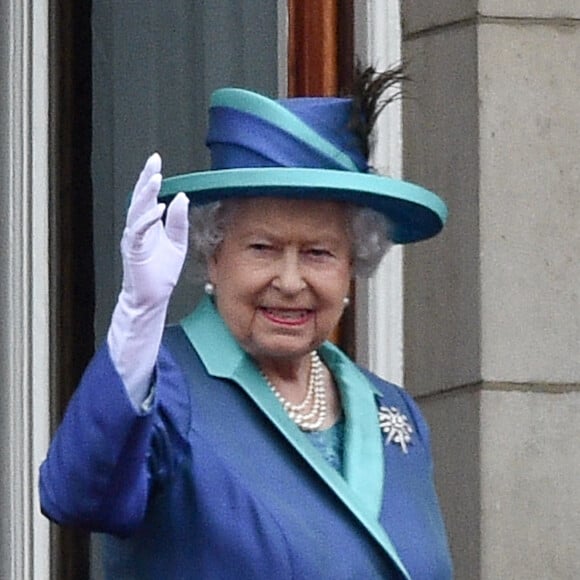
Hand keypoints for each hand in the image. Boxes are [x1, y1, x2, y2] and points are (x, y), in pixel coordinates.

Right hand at [121, 153, 188, 310]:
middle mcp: (139, 228)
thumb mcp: (177, 244)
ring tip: (155, 179)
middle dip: (146, 178)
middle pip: (139, 198)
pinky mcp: (134, 251)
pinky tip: (158, 209)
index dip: (150, 178)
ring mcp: (135, 239)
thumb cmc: (160, 274)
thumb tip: (181, 197)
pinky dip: (148, 219)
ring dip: (146, 194)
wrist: (151, 298)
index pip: (148, 196)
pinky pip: (139, 231)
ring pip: (137, 210)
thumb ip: (179, 222)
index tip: (156, 161)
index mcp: (149, 225)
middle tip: (153, 161)